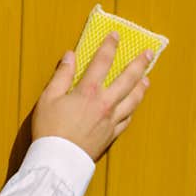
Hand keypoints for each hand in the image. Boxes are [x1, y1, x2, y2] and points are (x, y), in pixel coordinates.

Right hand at [31, 33, 152, 160]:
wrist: (58, 160)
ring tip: (146, 78)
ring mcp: (111, 120)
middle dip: (138, 63)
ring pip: (133, 100)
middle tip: (148, 53)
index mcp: (88, 91)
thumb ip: (61, 75)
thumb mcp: (48, 98)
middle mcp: (104, 103)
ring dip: (141, 87)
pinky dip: (132, 110)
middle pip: (127, 79)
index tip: (115, 36)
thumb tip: (69, 56)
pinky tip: (133, 106)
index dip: (109, 46)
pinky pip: (127, 120)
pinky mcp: (111, 135)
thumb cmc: (49, 129)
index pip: (102, 62)